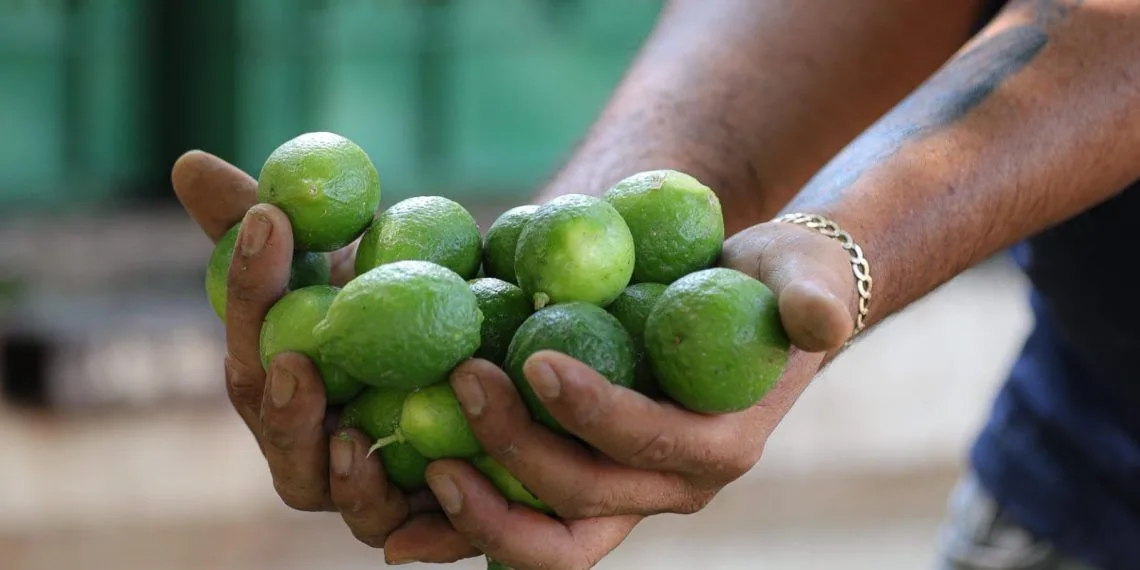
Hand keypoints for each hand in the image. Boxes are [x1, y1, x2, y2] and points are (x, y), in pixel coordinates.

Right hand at [171, 151, 479, 563]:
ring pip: (335, 496)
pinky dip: (412, 514)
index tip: (269, 224)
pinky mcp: (422, 517)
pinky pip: (411, 527)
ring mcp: (361, 490)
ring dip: (339, 473)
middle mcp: (310, 445)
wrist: (478, 344)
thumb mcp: (341, 254)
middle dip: (281, 406)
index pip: (253, 338)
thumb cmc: (389, 298)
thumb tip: (188, 164)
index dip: (253, 283)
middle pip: (283, 436)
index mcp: (279, 382)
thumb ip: (267, 219)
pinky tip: (433, 481)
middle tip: (294, 363)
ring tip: (354, 438)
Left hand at [395, 220, 858, 569]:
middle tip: (463, 381)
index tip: (536, 360)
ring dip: (481, 515)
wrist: (746, 310)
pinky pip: (523, 520)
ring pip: (550, 540)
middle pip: (587, 502)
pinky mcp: (583, 480)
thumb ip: (817, 294)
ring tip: (420, 465)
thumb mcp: (806, 275)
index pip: (655, 446)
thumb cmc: (773, 285)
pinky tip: (411, 496)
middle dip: (519, 453)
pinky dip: (470, 522)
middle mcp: (671, 488)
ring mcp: (622, 494)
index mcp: (721, 446)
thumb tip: (817, 319)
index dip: (597, 413)